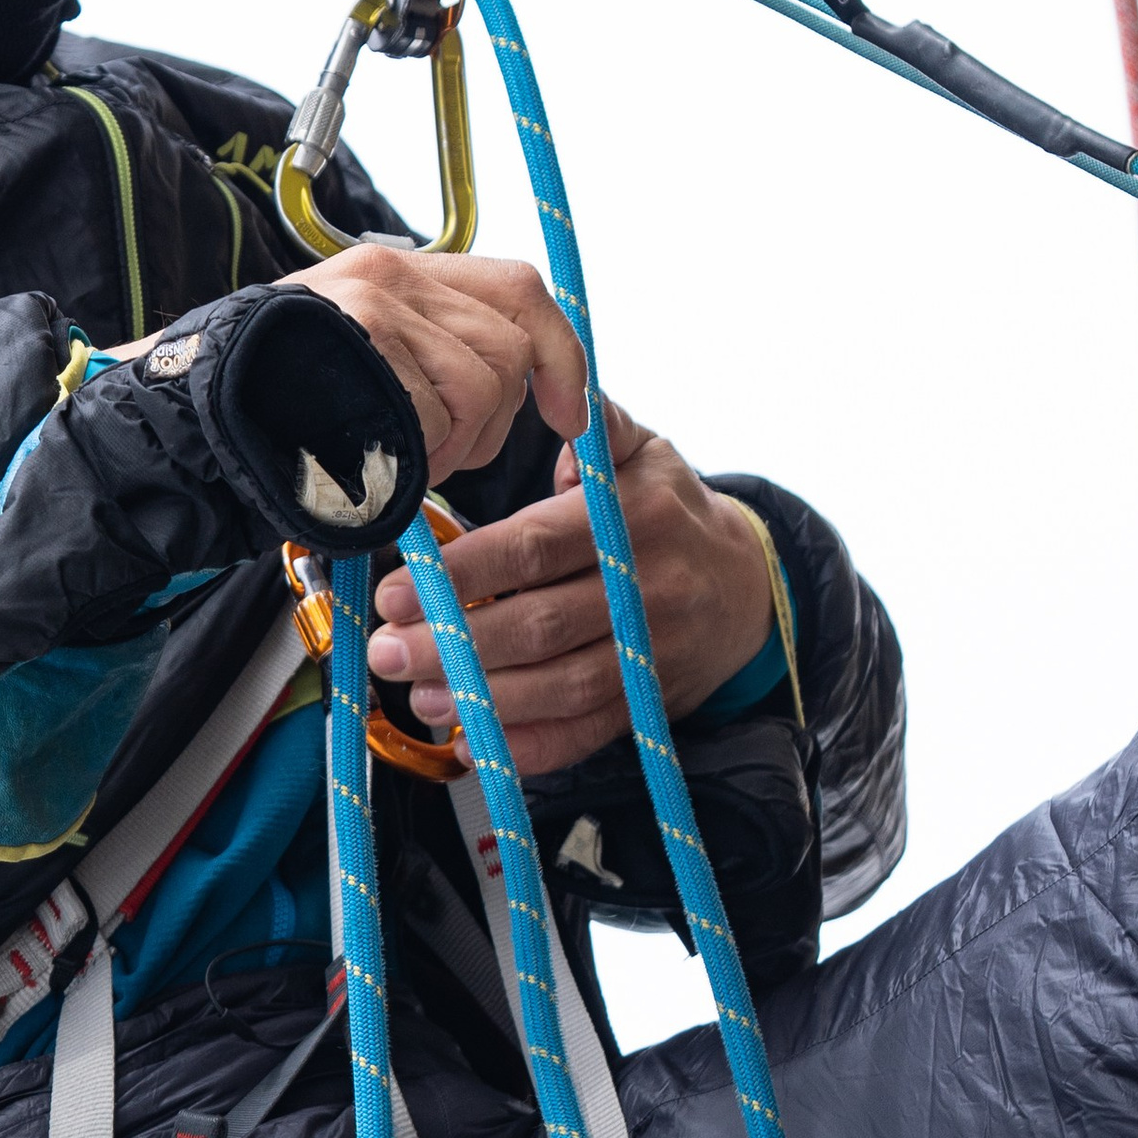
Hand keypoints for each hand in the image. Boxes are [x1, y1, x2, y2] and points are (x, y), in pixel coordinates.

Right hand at [272, 249, 588, 477]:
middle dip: (496, 424)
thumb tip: (511, 387)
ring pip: (481, 386)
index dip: (561, 355)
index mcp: (398, 271)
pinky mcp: (357, 344)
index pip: (520, 290)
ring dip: (458, 445)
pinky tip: (382, 463)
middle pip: (508, 351)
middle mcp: (390, 275)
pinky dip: (422, 456)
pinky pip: (435, 414)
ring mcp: (373, 307)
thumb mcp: (359, 354)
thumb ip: (428, 351)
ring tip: (405, 460)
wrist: (182, 411)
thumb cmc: (271, 402)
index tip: (568, 414)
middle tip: (446, 456)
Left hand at [368, 401, 776, 777]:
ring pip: (562, 686)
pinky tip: (476, 743)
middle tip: (389, 650)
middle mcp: (647, 590)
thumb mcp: (644, 452)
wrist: (748, 588)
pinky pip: (588, 731)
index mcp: (632, 520)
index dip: (464, 571)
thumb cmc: (670, 511)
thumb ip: (598, 425)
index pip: (536, 548)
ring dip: (484, 698)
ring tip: (421, 695)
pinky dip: (531, 745)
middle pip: (540, 625)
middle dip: (455, 642)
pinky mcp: (649, 702)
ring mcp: (651, 653)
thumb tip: (561, 392)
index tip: (400, 589)